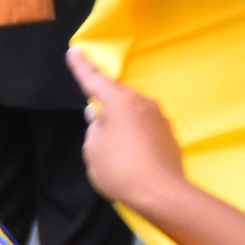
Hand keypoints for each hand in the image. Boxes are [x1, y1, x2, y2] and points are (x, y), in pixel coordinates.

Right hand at [65, 48, 184, 209]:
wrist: (162, 194)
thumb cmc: (120, 169)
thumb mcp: (93, 149)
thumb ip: (93, 128)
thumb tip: (99, 116)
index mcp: (120, 101)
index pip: (94, 79)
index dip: (81, 66)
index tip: (74, 50)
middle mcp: (143, 103)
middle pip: (118, 99)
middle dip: (106, 108)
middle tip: (97, 128)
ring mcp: (160, 119)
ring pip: (133, 115)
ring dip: (123, 126)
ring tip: (117, 154)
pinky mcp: (170, 136)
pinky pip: (146, 131)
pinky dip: (137, 139)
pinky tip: (134, 160)